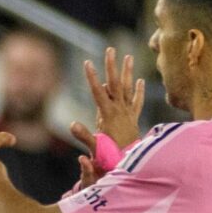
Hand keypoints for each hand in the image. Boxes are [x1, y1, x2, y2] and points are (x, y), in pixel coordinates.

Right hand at [69, 47, 143, 179]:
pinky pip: (137, 102)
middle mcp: (119, 110)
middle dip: (111, 66)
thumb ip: (84, 136)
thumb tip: (71, 125)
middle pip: (115, 84)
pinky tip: (140, 81)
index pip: (98, 92)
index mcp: (108, 114)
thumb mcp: (94, 147)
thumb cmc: (110, 157)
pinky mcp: (134, 118)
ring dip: (128, 72)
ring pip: (128, 88)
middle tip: (110, 49)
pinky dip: (139, 91)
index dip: (91, 77)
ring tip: (128, 56)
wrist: (131, 163)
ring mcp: (128, 113)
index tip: (86, 62)